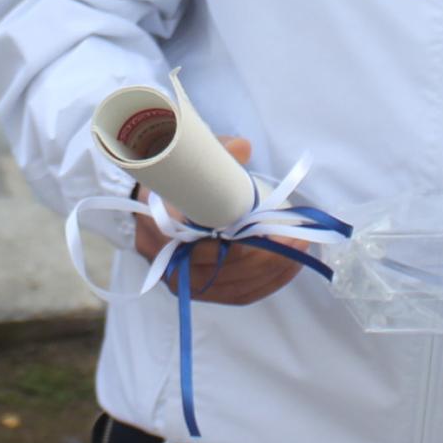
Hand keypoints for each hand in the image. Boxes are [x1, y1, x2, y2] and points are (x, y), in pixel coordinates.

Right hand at [134, 138, 311, 306]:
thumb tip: (244, 147)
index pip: (210, 250)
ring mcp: (186, 284)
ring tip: (301, 249)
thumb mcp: (184, 160)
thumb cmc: (168, 182)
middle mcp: (171, 267)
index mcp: (161, 232)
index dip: (248, 244)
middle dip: (271, 257)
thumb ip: (213, 153)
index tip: (275, 227)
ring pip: (239, 287)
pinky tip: (290, 267)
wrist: (140, 206)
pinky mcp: (201, 291)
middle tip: (298, 236)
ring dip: (276, 271)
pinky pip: (240, 295)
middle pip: (230, 272)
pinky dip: (268, 283)